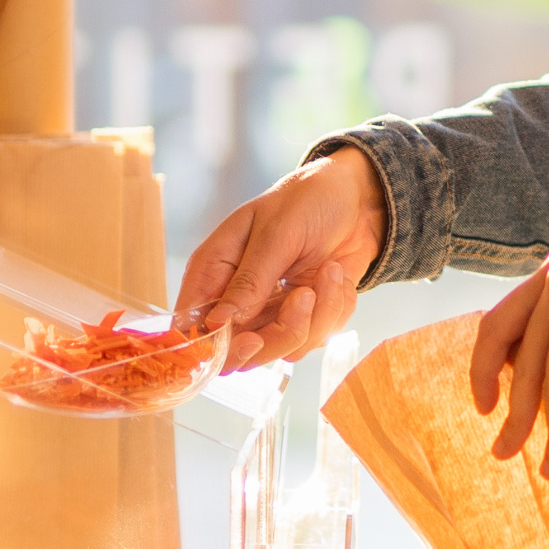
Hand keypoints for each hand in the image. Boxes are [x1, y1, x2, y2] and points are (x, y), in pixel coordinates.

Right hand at [178, 150, 385, 367]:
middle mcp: (235, 297)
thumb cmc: (307, 200)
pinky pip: (317, 338)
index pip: (193, 326)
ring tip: (328, 271)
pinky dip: (335, 309)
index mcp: (212, 270)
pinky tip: (335, 274)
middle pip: (241, 351)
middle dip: (281, 331)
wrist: (356, 197)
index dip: (215, 348)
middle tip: (305, 295)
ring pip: (284, 350)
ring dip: (317, 315)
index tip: (252, 339)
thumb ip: (250, 280)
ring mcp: (270, 311)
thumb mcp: (277, 233)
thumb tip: (218, 323)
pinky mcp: (304, 317)